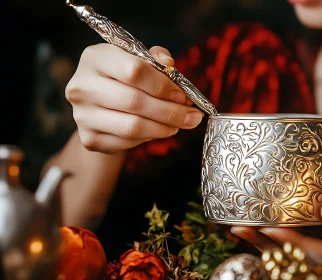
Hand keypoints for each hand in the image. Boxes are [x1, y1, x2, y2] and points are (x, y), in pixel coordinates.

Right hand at [65, 44, 202, 152]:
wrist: (99, 103)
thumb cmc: (123, 77)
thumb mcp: (139, 59)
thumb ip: (156, 59)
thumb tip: (170, 66)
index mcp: (95, 58)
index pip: (134, 70)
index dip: (163, 85)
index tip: (183, 95)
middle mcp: (82, 86)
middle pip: (134, 101)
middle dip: (171, 111)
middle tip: (193, 116)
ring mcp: (82, 114)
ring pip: (132, 126)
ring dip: (164, 128)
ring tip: (181, 124)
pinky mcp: (89, 138)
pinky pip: (127, 142)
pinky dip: (150, 137)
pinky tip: (161, 130)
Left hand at [230, 194, 321, 265]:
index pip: (315, 254)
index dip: (291, 241)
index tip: (268, 227)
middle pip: (292, 258)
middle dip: (264, 244)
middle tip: (239, 227)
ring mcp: (318, 258)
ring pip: (286, 256)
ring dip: (260, 243)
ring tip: (236, 227)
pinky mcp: (312, 251)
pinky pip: (288, 250)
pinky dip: (269, 240)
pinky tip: (251, 227)